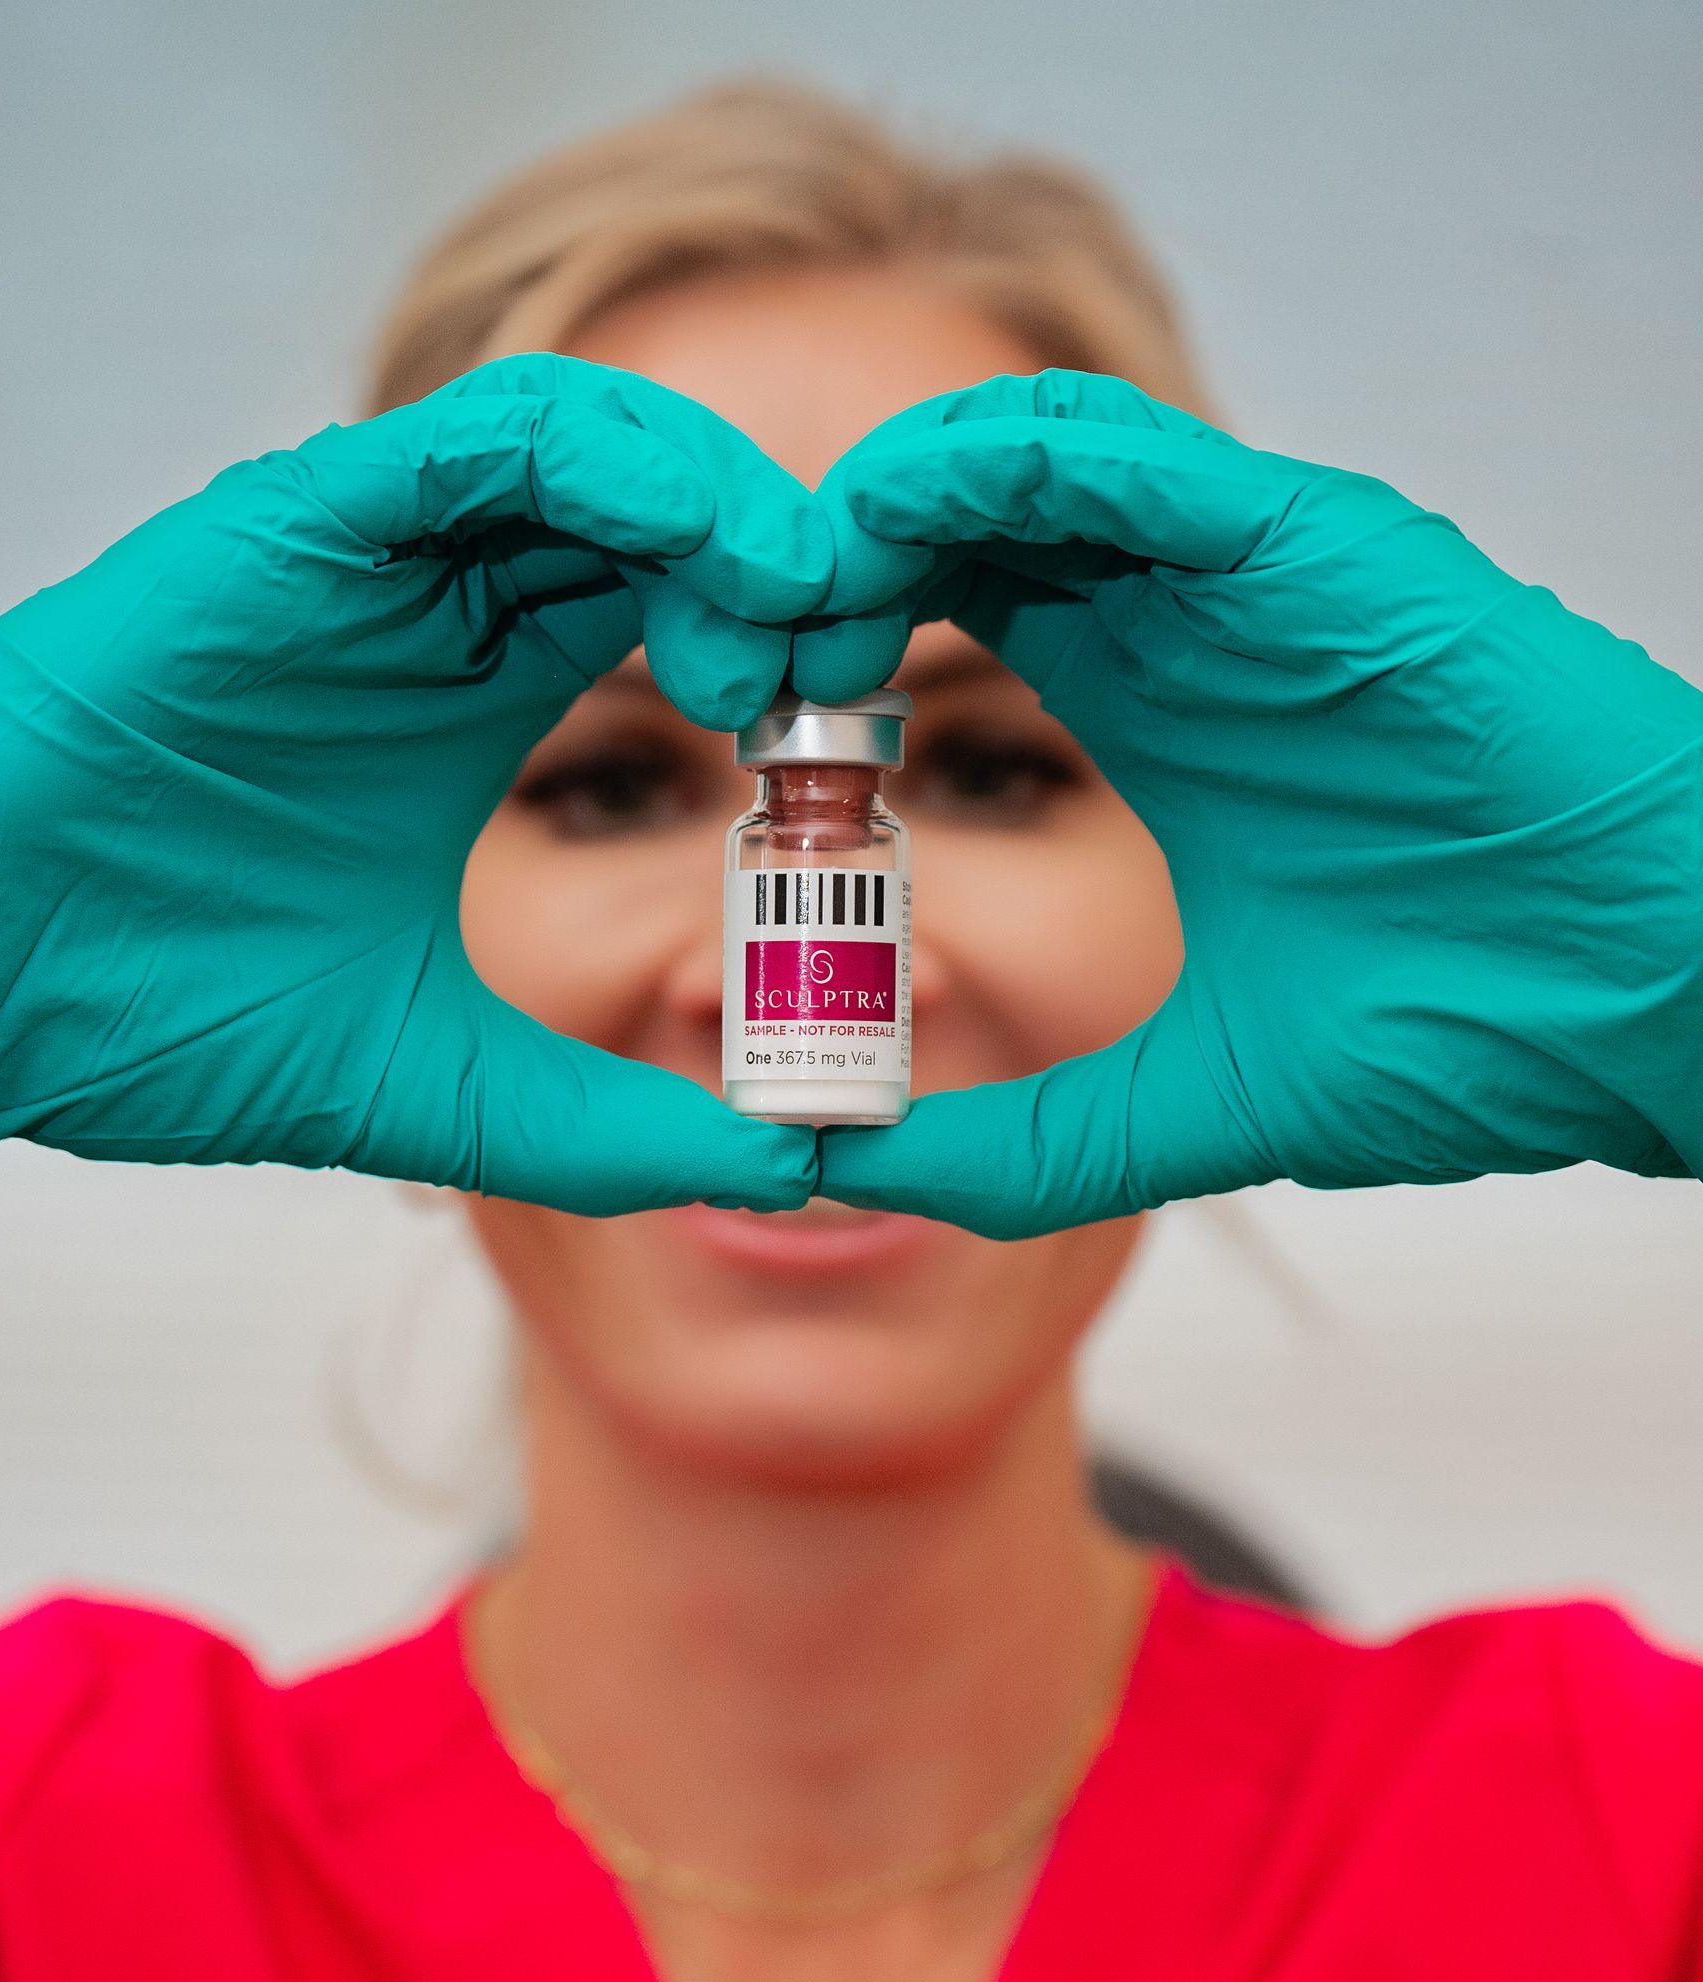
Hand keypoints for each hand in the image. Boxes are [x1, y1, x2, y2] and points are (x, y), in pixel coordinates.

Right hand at [0, 358, 830, 1237]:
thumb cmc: (163, 1022)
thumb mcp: (437, 1089)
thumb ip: (604, 1127)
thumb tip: (792, 1175)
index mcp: (476, 707)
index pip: (675, 626)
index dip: (784, 667)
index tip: (854, 764)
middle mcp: (438, 610)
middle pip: (659, 525)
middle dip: (780, 580)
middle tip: (858, 670)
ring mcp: (373, 556)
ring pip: (596, 453)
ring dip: (723, 511)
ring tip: (800, 612)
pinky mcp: (304, 519)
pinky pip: (487, 438)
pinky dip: (617, 462)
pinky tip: (706, 545)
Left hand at [797, 373, 1702, 1235]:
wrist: (1651, 1001)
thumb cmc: (1466, 1036)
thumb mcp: (1187, 1104)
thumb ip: (1022, 1144)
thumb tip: (842, 1179)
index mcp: (1150, 721)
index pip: (944, 630)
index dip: (823, 663)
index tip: (740, 751)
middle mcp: (1181, 625)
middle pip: (951, 530)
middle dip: (820, 572)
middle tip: (722, 653)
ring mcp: (1241, 573)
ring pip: (1010, 463)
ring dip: (873, 508)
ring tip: (785, 594)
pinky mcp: (1307, 539)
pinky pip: (1116, 451)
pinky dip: (984, 464)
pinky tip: (887, 526)